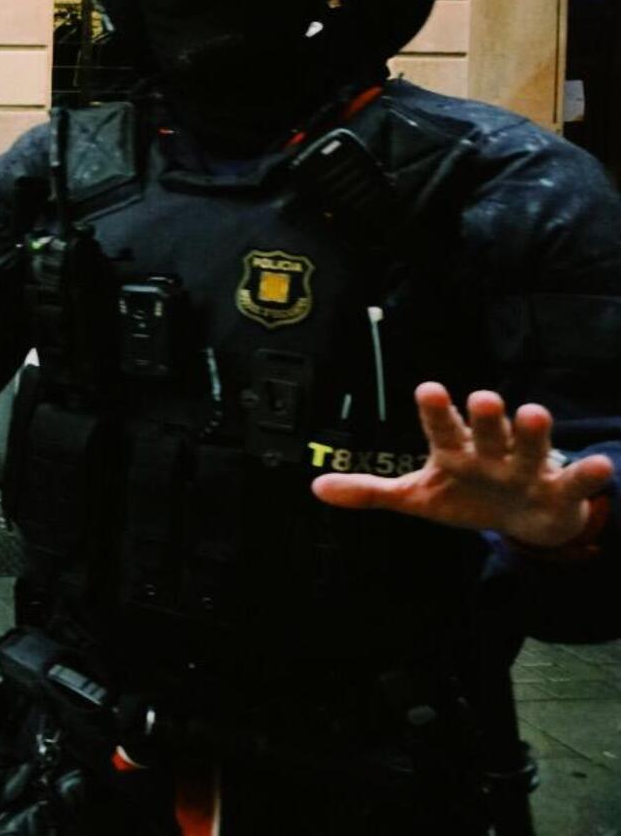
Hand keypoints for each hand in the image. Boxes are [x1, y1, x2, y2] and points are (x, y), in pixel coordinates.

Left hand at [312, 383, 616, 546]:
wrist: (521, 520)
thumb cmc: (467, 497)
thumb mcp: (418, 497)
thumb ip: (371, 491)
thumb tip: (316, 488)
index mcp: (457, 450)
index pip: (442, 427)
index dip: (436, 411)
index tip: (429, 389)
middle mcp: (492, 451)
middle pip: (488, 429)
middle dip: (486, 416)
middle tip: (484, 397)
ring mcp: (528, 468)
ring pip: (532, 446)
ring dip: (533, 431)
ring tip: (533, 411)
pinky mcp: (559, 491)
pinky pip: (575, 481)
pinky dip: (587, 475)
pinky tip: (600, 467)